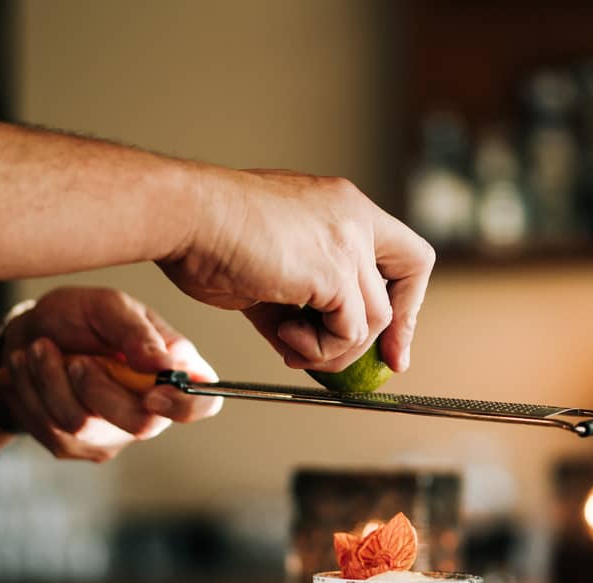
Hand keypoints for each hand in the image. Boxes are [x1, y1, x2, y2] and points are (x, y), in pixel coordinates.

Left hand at [0, 287, 220, 460]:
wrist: (30, 335)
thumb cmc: (81, 316)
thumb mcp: (108, 306)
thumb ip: (136, 331)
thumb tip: (163, 363)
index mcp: (175, 371)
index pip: (204, 403)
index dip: (185, 406)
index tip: (152, 394)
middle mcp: (152, 409)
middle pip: (141, 424)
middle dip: (96, 388)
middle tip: (75, 358)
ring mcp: (114, 433)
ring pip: (83, 426)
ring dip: (50, 380)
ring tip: (38, 349)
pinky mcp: (76, 445)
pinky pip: (51, 429)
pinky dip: (31, 392)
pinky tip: (29, 368)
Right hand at [159, 167, 434, 373]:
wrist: (185, 218)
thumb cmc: (208, 235)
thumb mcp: (269, 272)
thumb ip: (297, 303)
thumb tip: (306, 344)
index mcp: (341, 206)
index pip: (404, 252)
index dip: (406, 299)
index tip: (393, 337)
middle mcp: (354, 217)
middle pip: (407, 281)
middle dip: (395, 332)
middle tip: (382, 365)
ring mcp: (348, 242)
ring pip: (375, 320)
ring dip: (333, 348)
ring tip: (290, 343)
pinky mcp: (334, 272)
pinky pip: (350, 333)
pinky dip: (320, 349)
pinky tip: (284, 337)